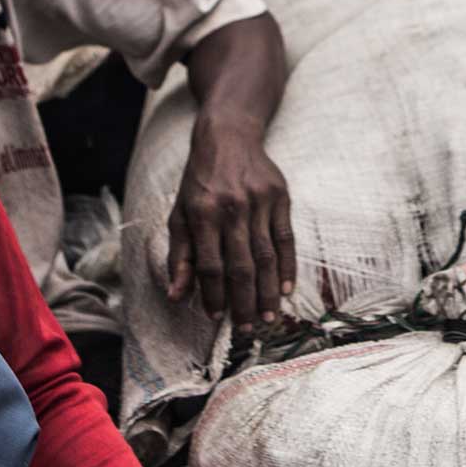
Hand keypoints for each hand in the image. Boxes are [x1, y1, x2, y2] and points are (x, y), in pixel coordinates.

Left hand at [166, 121, 295, 327]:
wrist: (229, 136)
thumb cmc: (199, 181)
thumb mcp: (180, 213)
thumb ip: (180, 256)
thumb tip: (176, 295)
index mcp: (203, 213)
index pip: (210, 265)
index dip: (213, 295)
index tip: (216, 317)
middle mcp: (232, 209)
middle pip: (241, 266)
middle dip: (244, 303)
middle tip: (247, 330)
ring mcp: (259, 202)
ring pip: (266, 257)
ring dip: (268, 292)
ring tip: (268, 318)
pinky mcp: (281, 198)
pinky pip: (286, 239)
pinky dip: (288, 267)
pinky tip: (287, 289)